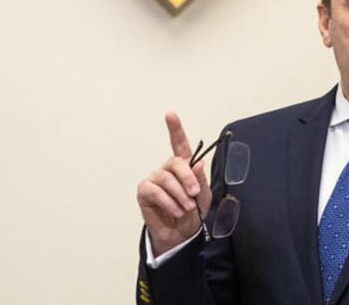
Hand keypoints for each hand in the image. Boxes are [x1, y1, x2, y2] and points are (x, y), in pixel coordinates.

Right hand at [136, 112, 212, 254]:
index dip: (175, 128)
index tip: (170, 114)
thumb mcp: (204, 196)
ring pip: (166, 179)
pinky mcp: (144, 192)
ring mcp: (154, 179)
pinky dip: (168, 202)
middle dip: (188, 178)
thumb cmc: (193, 212)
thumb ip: (201, 179)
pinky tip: (175, 211)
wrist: (182, 234)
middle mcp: (167, 169)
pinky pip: (155, 191)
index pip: (179, 144)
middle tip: (195, 195)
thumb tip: (197, 163)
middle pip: (175, 162)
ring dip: (180, 195)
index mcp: (183, 166)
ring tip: (186, 208)